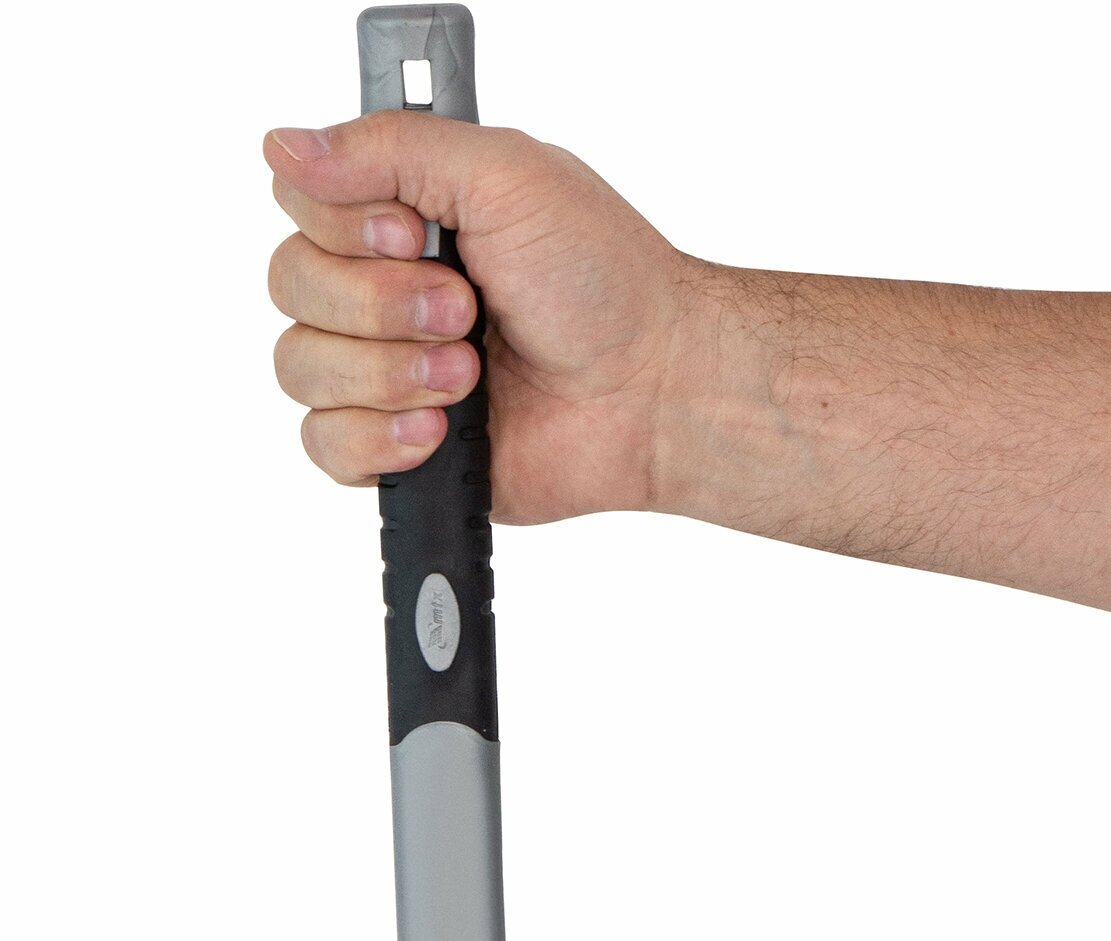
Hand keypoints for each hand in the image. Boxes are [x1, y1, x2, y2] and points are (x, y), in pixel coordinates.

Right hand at [265, 113, 703, 521]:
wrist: (652, 391)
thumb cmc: (603, 282)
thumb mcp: (507, 175)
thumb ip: (391, 148)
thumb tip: (283, 146)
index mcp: (403, 217)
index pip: (300, 204)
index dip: (343, 224)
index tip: (414, 235)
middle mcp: (385, 291)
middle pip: (290, 286)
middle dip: (379, 305)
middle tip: (466, 312)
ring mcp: (388, 373)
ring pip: (299, 368)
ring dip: (389, 372)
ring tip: (470, 377)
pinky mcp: (399, 449)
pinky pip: (324, 446)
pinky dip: (378, 438)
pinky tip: (441, 430)